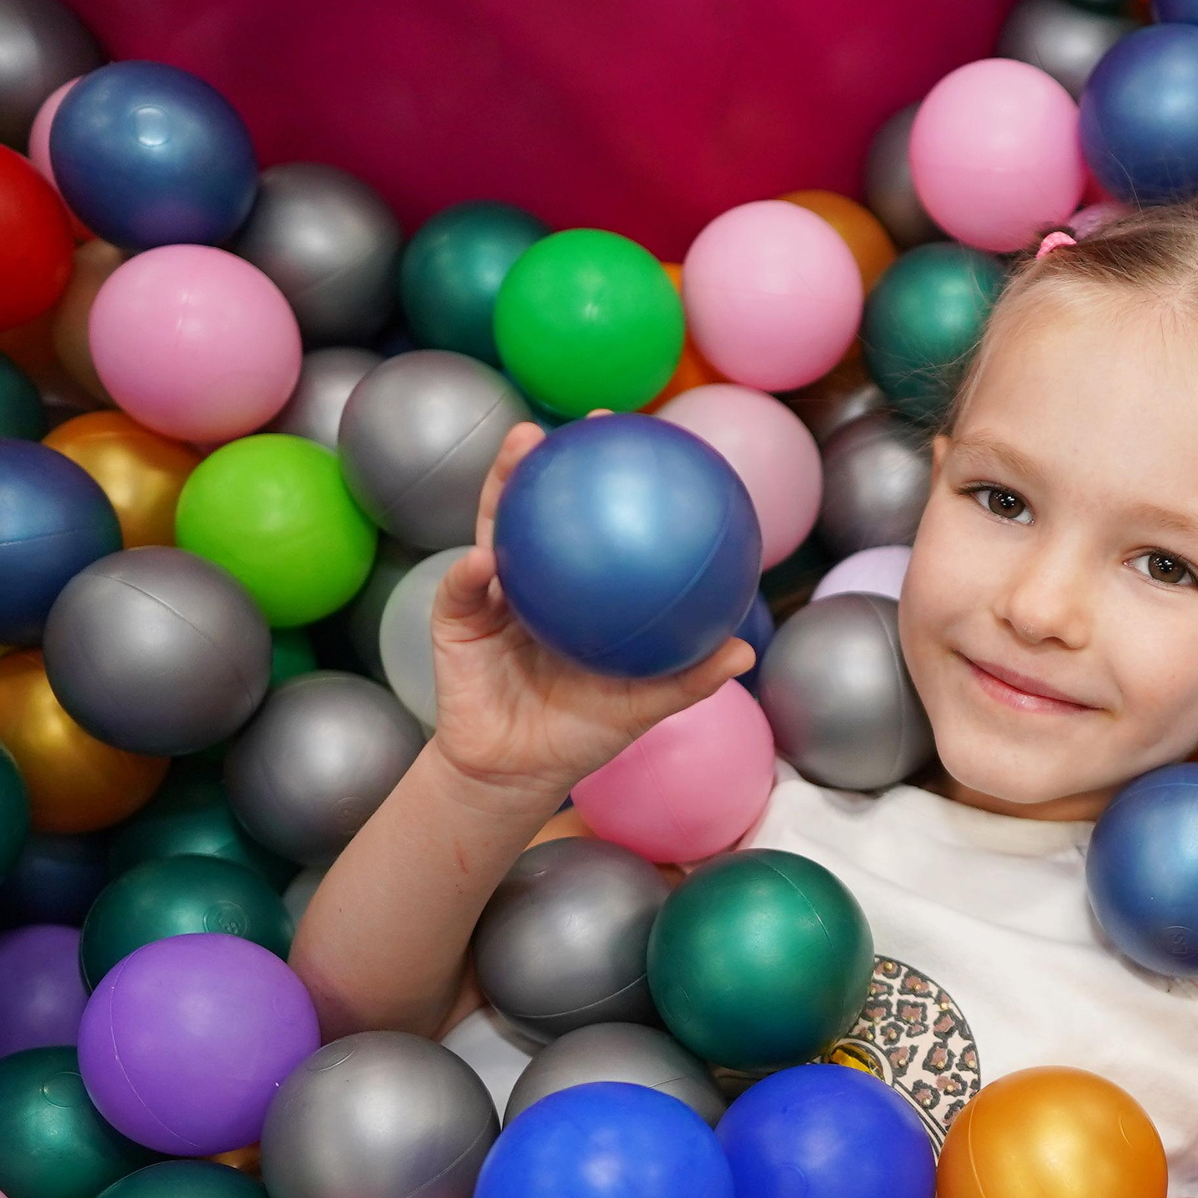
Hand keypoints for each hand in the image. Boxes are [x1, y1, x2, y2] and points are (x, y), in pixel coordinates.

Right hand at [429, 420, 753, 800]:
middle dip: (551, 460)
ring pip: (492, 527)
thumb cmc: (581, 735)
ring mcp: (489, 593)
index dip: (609, 484)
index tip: (638, 442)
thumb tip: (745, 650)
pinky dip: (466, 573)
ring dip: (501, 485)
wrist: (516, 773)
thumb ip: (688, 678)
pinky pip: (459, 591)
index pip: (591, 525)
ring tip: (522, 448)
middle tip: (576, 424)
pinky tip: (481, 560)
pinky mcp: (453, 620)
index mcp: (575, 591)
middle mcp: (532, 580)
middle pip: (538, 508)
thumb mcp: (642, 707)